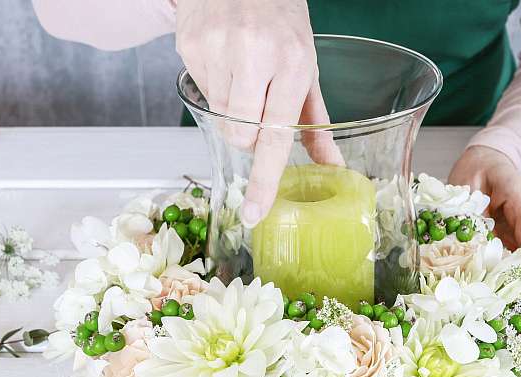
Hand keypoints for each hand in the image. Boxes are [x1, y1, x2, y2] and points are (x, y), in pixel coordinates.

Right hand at [176, 0, 341, 227]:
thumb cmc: (281, 21)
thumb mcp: (307, 67)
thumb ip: (315, 122)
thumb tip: (331, 165)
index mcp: (292, 63)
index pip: (275, 136)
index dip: (264, 180)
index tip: (254, 211)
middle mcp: (254, 56)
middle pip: (240, 136)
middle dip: (248, 138)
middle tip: (259, 111)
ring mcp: (217, 50)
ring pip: (219, 119)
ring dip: (232, 113)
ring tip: (244, 78)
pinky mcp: (190, 46)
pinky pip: (202, 94)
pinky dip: (215, 89)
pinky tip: (226, 63)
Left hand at [448, 146, 520, 276]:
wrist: (488, 161)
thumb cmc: (476, 171)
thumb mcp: (465, 187)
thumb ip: (470, 216)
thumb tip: (471, 250)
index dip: (520, 266)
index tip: (499, 280)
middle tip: (493, 286)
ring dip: (519, 277)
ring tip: (491, 282)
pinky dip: (515, 271)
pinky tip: (493, 274)